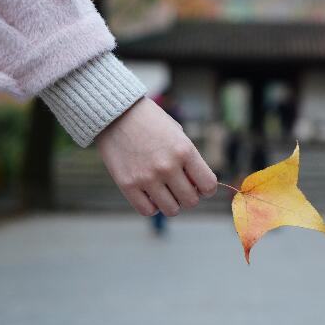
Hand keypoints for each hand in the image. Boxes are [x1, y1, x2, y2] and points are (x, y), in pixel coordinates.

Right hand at [96, 97, 216, 216]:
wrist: (116, 113)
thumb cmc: (152, 123)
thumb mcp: (178, 134)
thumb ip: (190, 160)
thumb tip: (197, 187)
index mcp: (185, 151)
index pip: (208, 185)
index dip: (207, 189)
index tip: (200, 186)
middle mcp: (168, 166)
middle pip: (191, 201)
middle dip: (189, 197)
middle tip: (180, 188)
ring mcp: (147, 177)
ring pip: (171, 210)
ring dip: (171, 203)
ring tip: (165, 191)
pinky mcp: (127, 185)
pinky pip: (147, 211)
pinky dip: (152, 206)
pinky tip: (150, 193)